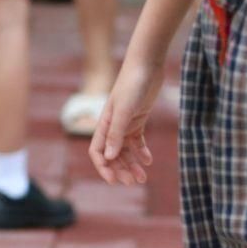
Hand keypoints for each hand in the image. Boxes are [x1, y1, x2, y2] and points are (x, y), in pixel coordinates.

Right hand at [90, 59, 163, 185]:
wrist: (146, 65)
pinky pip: (137, 141)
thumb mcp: (124, 111)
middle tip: (133, 182)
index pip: (97, 151)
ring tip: (143, 177)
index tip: (115, 181)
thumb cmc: (132, 85)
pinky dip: (141, 152)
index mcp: (104, 124)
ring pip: (125, 150)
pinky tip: (149, 160)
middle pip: (112, 154)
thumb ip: (116, 134)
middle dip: (121, 169)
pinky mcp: (138, 119)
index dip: (103, 167)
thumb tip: (108, 156)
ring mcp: (126, 123)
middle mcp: (112, 126)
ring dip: (132, 164)